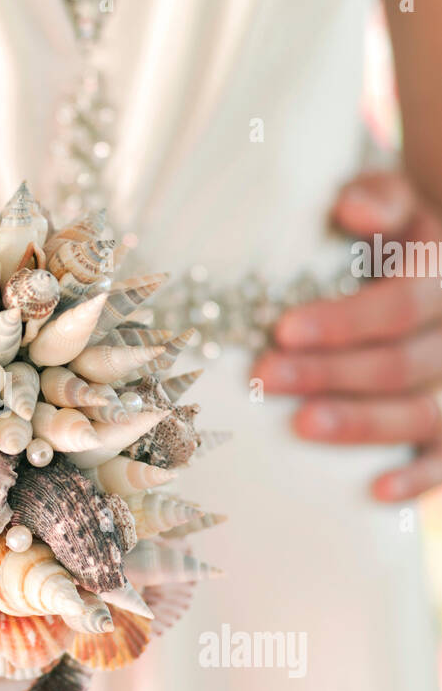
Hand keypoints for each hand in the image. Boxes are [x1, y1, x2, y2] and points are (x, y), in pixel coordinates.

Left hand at [255, 170, 441, 500]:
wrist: (432, 263)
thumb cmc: (391, 234)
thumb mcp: (391, 200)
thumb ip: (376, 198)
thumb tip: (352, 210)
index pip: (399, 304)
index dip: (343, 321)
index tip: (282, 329)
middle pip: (401, 363)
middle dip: (329, 373)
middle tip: (265, 377)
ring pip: (424, 413)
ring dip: (361, 424)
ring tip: (301, 427)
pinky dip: (420, 477)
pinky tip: (376, 491)